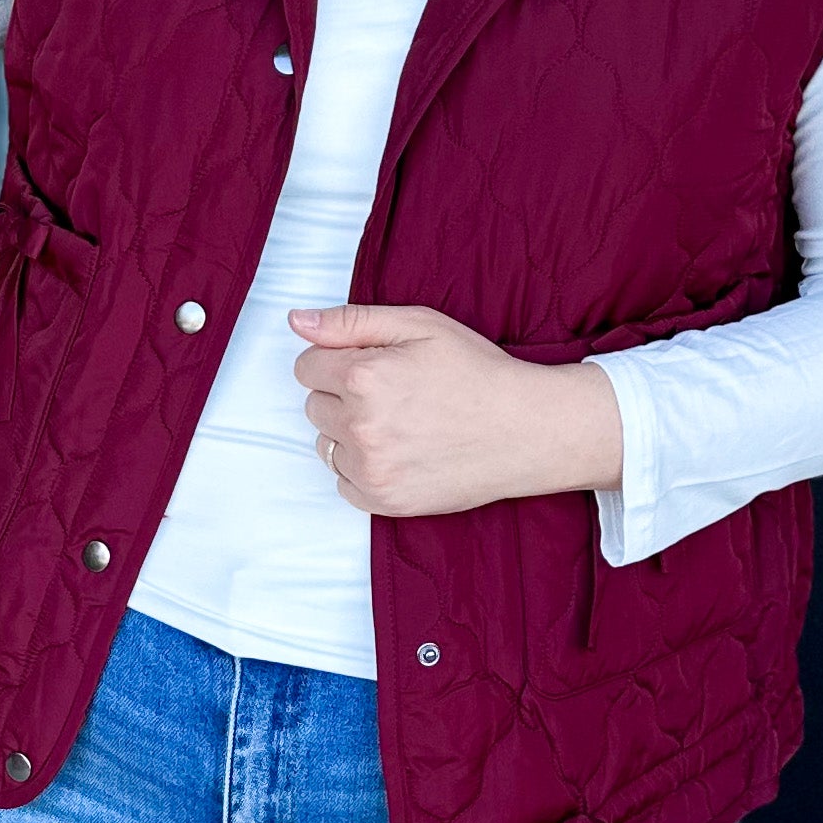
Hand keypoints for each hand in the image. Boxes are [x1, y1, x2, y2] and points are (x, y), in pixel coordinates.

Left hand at [289, 304, 623, 515]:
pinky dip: (364, 469)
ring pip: (327, 445)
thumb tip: (297, 321)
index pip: (306, 367)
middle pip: (314, 406)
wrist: (526, 430)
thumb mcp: (420, 326)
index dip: (338, 361)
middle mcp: (360, 425)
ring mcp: (371, 468)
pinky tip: (401, 453)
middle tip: (394, 394)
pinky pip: (344, 482)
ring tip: (400, 424)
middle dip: (342, 396)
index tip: (373, 366)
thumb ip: (351, 322)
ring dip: (350, 434)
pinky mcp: (384, 500)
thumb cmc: (477, 372)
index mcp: (363, 376)